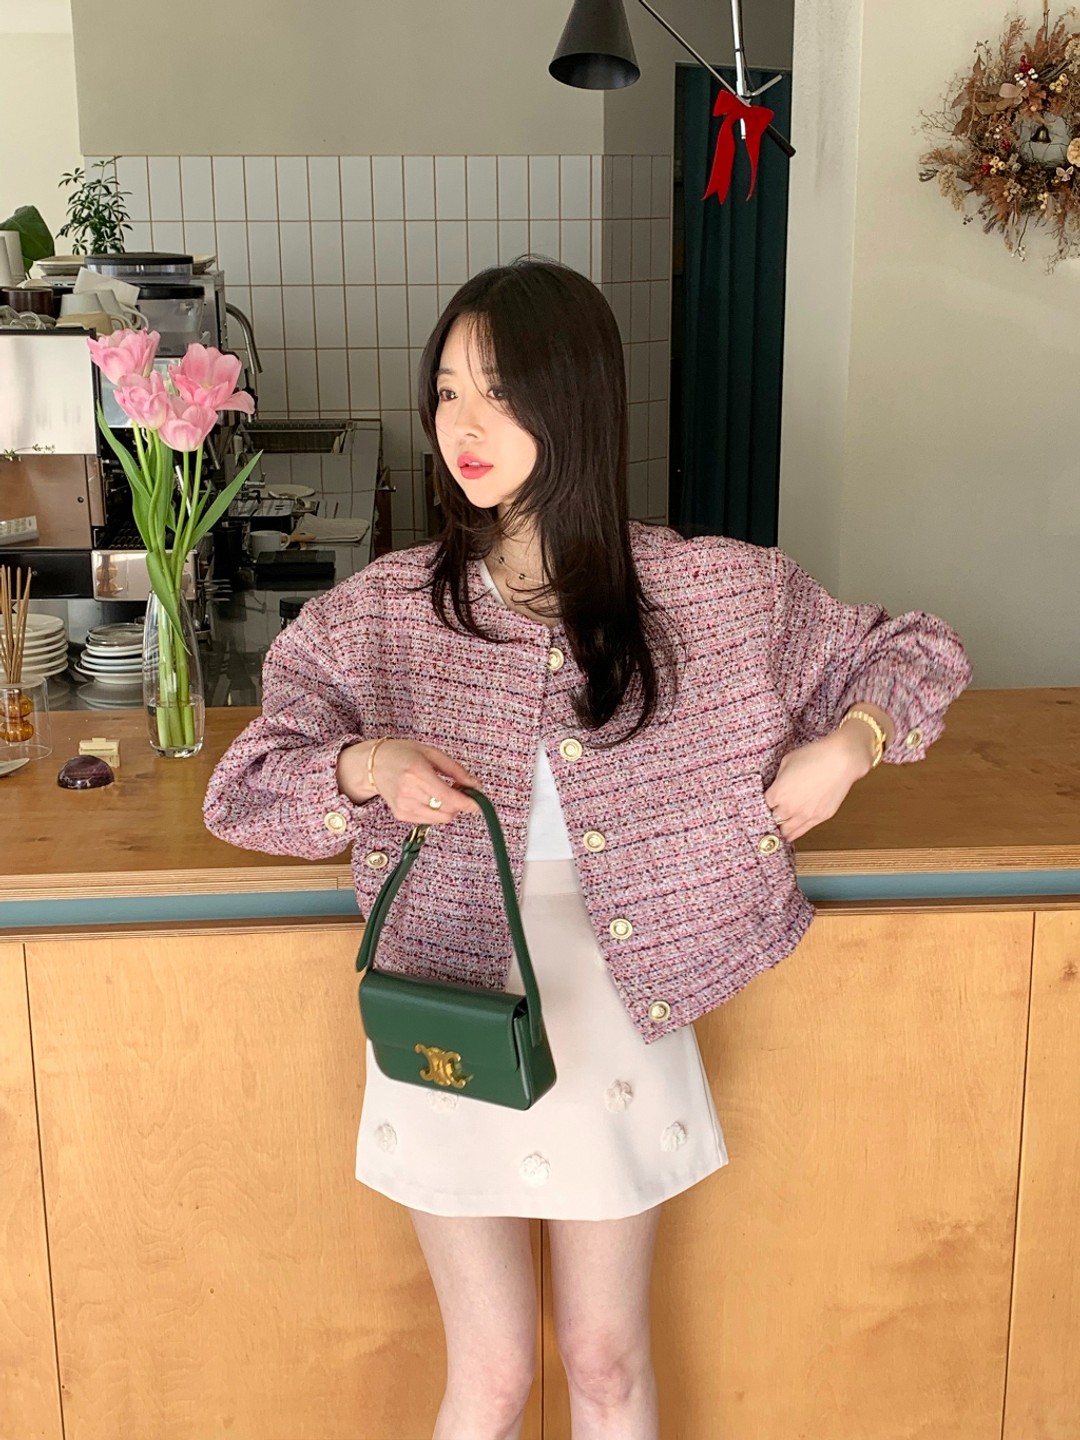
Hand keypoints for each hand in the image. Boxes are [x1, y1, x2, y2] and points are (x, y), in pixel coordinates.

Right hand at [338, 739, 482, 825]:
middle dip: (459, 803)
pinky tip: (428, 798)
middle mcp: (409, 792)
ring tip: (441, 792)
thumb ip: (455, 770)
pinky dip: (435, 812)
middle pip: (447, 810)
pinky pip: (429, 820)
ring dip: (448, 808)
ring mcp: (403, 806)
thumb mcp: (432, 753)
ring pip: (440, 818)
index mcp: (417, 773)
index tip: (478, 804)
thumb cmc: (403, 754)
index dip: (467, 803)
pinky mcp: (401, 814)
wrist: (374, 764)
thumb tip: (475, 785)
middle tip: (458, 789)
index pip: (448, 797)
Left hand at [762, 730, 869, 843]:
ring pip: (787, 832)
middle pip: (773, 822)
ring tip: (778, 830)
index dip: (763, 804)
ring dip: (781, 830)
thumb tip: (777, 786)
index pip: (762, 807)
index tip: (764, 804)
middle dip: (771, 819)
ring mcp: (806, 815)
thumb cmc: (815, 755)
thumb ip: (779, 778)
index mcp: (778, 793)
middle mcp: (790, 808)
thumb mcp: (787, 762)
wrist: (842, 760)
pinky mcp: (821, 817)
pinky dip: (796, 832)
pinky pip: (804, 830)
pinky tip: (792, 831)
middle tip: (770, 817)